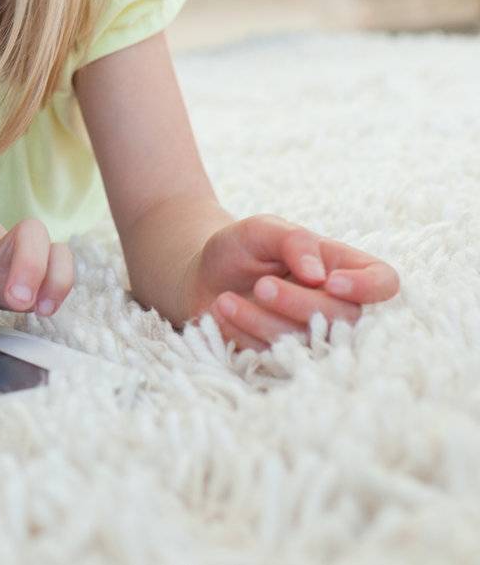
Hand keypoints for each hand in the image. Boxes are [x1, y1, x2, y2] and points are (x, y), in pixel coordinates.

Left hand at [188, 214, 399, 350]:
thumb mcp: (262, 229)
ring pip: (309, 343)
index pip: (384, 281)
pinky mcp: (284, 356)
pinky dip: (245, 336)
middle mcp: (336, 304)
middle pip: (346, 318)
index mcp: (342, 267)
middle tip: (262, 285)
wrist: (203, 273)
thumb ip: (294, 241)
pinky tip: (222, 314)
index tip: (331, 282)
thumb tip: (319, 275)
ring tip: (226, 301)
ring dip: (264, 322)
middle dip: (299, 304)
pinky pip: (275, 357)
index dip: (367, 287)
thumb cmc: (241, 247)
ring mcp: (312, 335)